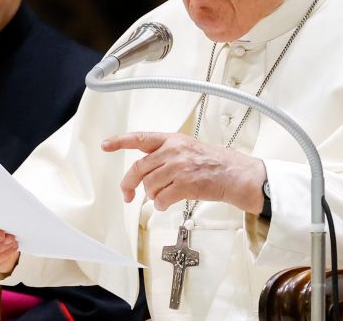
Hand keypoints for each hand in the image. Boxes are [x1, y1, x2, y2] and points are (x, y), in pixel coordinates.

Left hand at [101, 132, 265, 213]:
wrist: (236, 174)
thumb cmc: (215, 163)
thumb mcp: (188, 148)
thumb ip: (166, 155)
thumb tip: (145, 171)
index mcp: (172, 139)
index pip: (140, 138)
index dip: (120, 141)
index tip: (106, 144)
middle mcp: (174, 151)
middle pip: (139, 168)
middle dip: (129, 184)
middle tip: (126, 194)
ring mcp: (179, 167)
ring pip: (149, 185)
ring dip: (152, 195)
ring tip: (162, 196)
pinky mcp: (185, 184)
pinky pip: (162, 198)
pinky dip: (162, 204)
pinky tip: (168, 203)